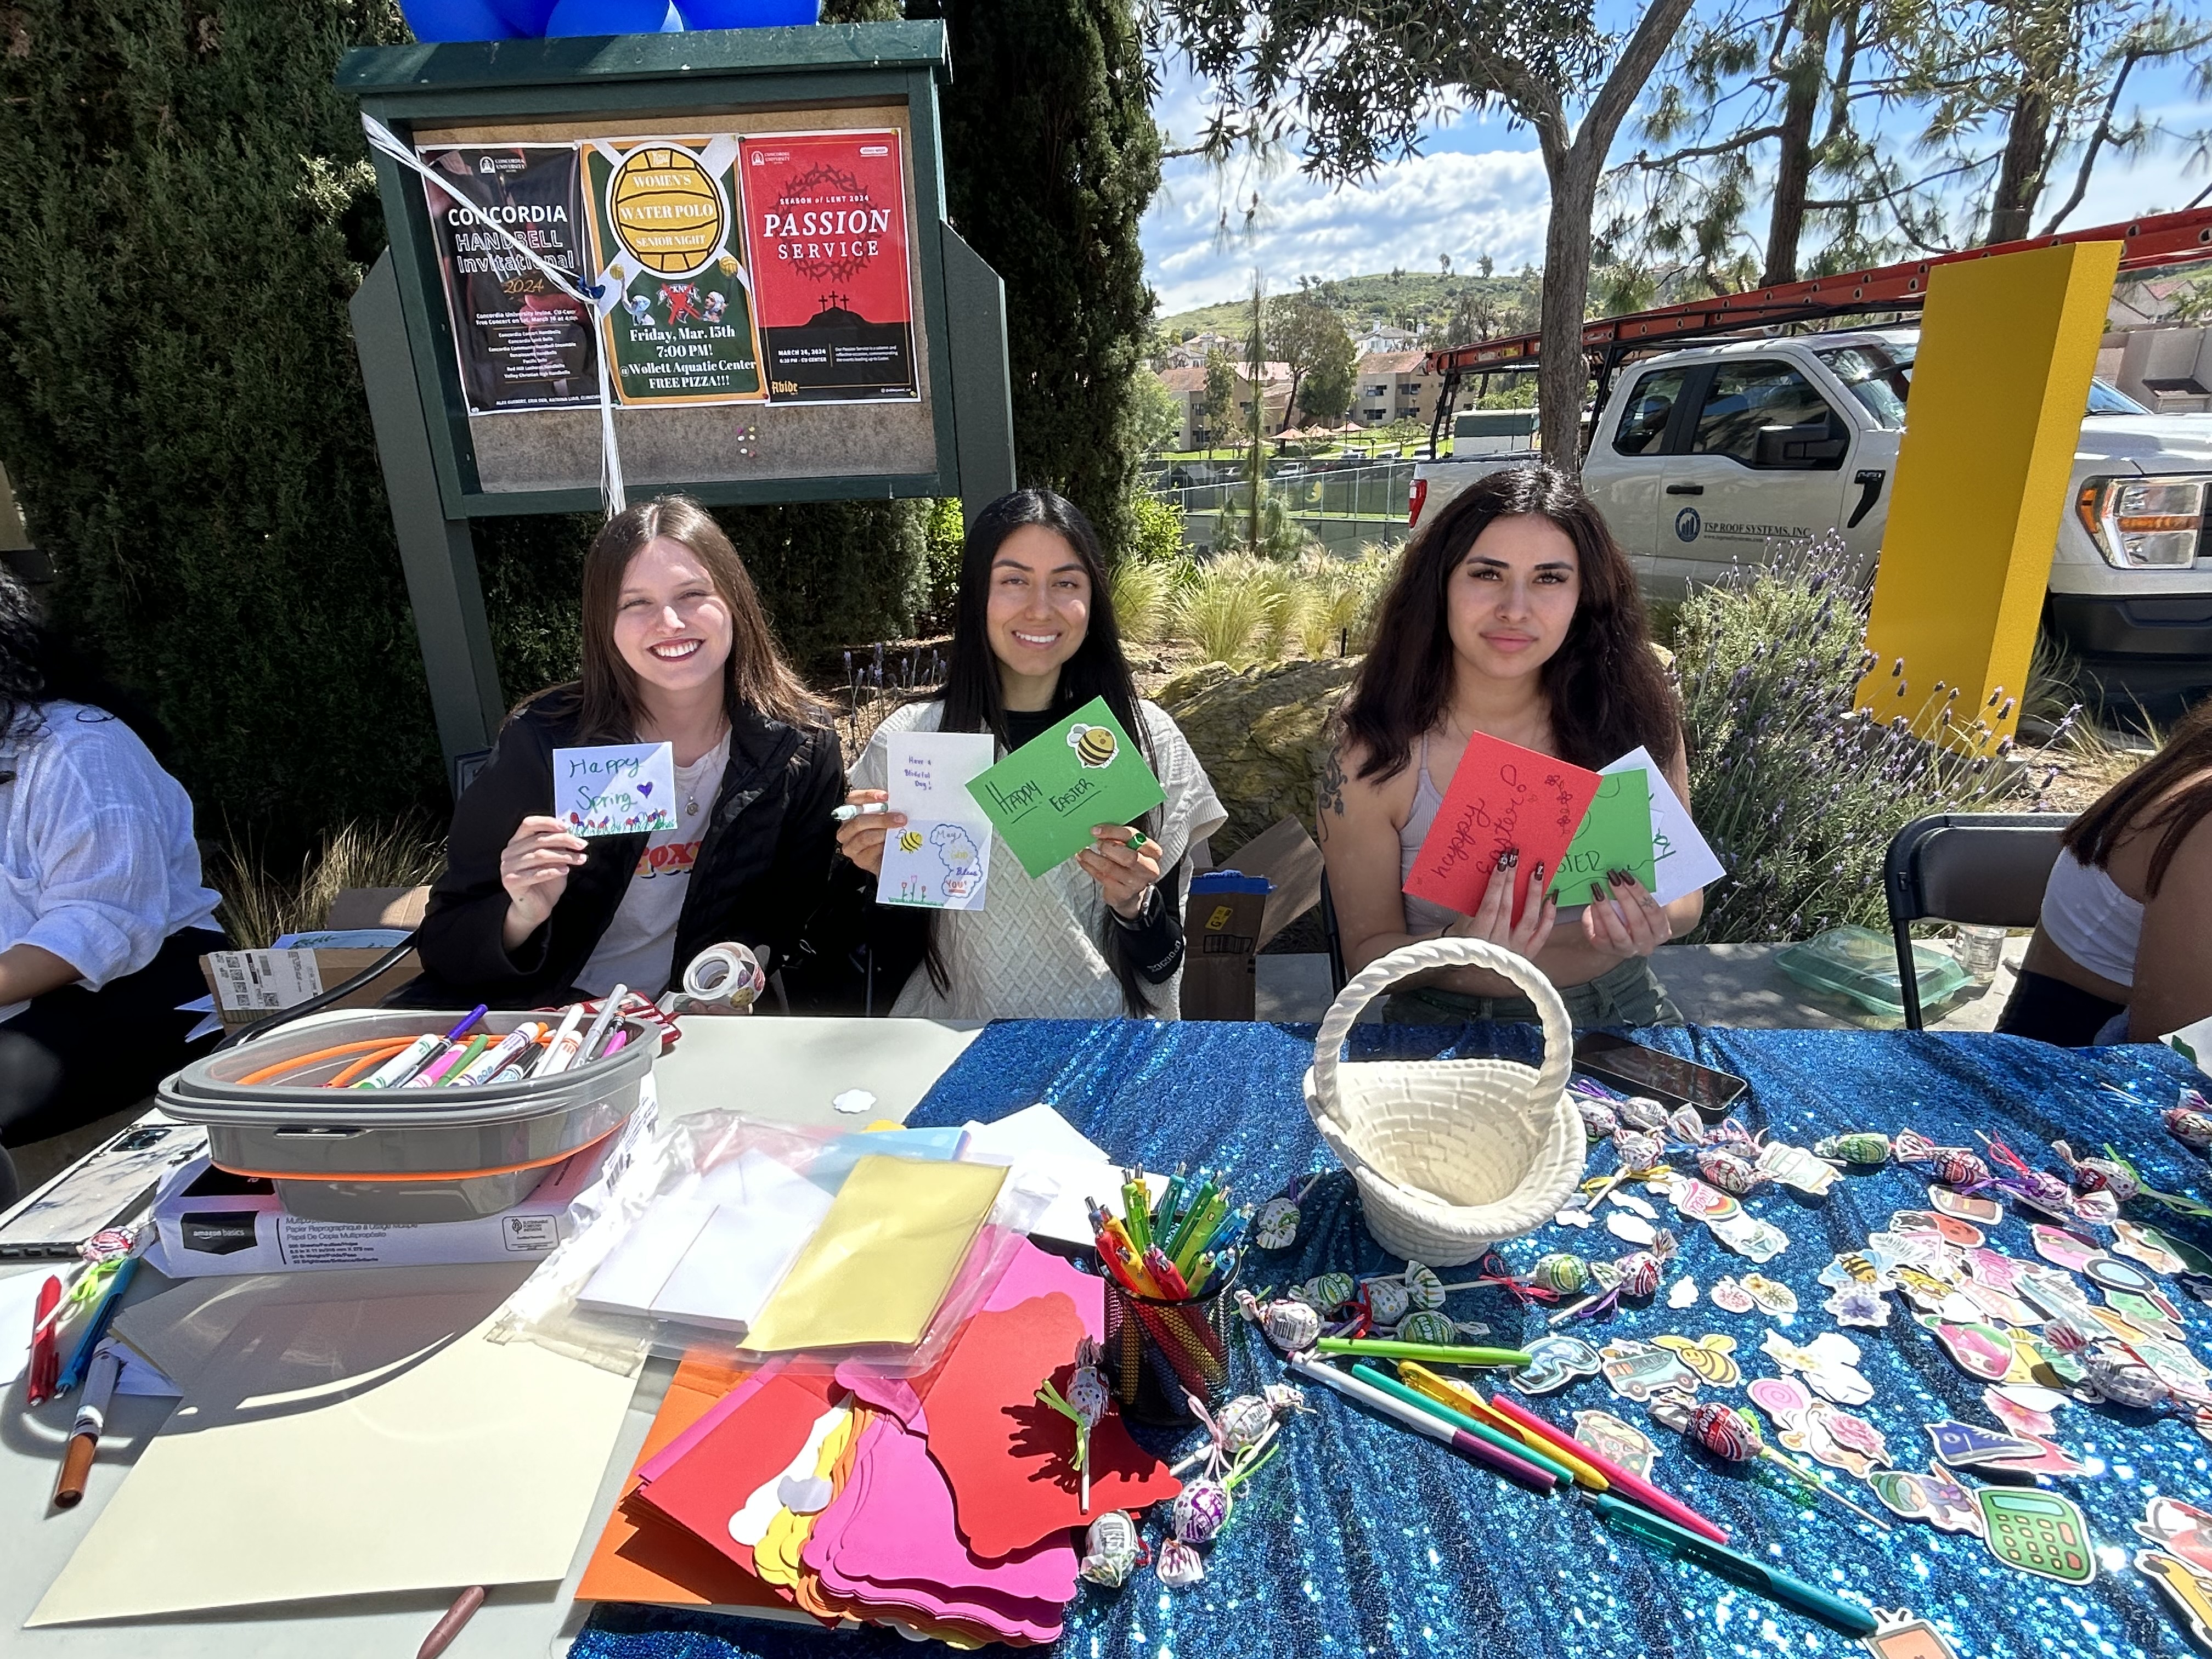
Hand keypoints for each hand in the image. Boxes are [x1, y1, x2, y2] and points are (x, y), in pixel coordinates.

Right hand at [500, 815, 587, 945]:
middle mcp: (509, 852)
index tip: (566, 827)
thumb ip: (558, 847)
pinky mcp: (511, 881)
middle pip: (538, 840)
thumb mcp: (554, 860)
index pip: (528, 824)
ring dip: (563, 856)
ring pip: (539, 855)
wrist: (536, 908)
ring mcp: (507, 867)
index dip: (547, 822)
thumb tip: (572, 834)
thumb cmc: (545, 882)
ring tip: (579, 859)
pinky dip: (553, 870)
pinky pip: (535, 873)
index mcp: (517, 842)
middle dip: (564, 841)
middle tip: (582, 845)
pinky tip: (565, 870)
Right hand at [835, 789, 904, 876]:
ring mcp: (850, 845)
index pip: (853, 799)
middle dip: (881, 819)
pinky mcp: (859, 859)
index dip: (868, 796)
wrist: (889, 857)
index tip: (886, 797)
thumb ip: (887, 809)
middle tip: (900, 818)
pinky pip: (870, 851)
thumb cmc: (885, 834)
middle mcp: (846, 829)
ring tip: (898, 831)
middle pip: (859, 820)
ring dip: (883, 832)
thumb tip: (900, 802)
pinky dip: (882, 846)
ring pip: (864, 837)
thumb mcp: (885, 818)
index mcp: (851, 813)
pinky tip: (892, 843)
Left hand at [1078, 825, 1164, 917]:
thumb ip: (1120, 838)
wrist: (1130, 891)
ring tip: (1083, 851)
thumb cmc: (1130, 864)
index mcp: (1153, 852)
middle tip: (1096, 842)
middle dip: (1108, 847)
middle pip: (1128, 857)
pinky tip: (1083, 861)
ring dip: (1092, 858)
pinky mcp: (1122, 893)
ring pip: (1110, 868)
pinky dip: (1089, 867)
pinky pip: (1102, 877)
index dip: (1113, 832)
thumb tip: (1099, 829)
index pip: (1134, 837)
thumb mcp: (1131, 849)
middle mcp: (1148, 868)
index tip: (1097, 830)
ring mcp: (1136, 883)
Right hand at [1442, 848, 1556, 957]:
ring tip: (1537, 872)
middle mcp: (1498, 946)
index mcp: (1478, 938)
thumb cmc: (1462, 940)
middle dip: (1513, 880)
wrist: (1468, 967)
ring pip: (1528, 919)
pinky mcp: (1527, 955)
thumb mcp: (1461, 923)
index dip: (1497, 883)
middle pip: (1508, 908)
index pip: (1490, 906)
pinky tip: (1551, 898)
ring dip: (1533, 893)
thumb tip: (1491, 875)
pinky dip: (1548, 917)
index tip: (1503, 862)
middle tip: (1518, 857)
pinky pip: (1541, 935)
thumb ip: (1474, 905)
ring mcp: (1515, 951)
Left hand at [1580, 870, 1672, 958]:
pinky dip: (1596, 918)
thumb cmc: (1636, 914)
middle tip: (1613, 880)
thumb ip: (1640, 895)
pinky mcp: (1607, 950)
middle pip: (1637, 922)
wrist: (1622, 934)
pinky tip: (1592, 904)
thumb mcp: (1643, 907)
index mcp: (1661, 932)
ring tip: (1598, 891)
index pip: (1654, 913)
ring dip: (1607, 909)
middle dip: (1624, 898)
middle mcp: (1646, 945)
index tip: (1627, 877)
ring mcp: (1627, 950)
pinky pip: (1601, 935)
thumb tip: (1624, 876)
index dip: (1641, 894)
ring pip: (1618, 932)